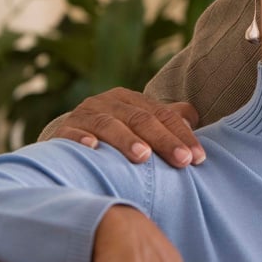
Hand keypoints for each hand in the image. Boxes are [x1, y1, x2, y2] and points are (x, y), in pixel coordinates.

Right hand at [51, 87, 204, 166]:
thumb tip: (194, 118)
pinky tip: (92, 147)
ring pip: (108, 124)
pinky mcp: (63, 131)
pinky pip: (71, 134)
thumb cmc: (116, 134)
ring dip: (126, 140)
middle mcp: (108, 102)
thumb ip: (168, 120)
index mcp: (131, 100)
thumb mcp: (142, 123)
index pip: (163, 114)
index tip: (198, 158)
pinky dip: (81, 139)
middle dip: (163, 140)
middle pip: (140, 119)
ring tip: (143, 156)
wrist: (68, 136)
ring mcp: (84, 115)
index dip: (182, 134)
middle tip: (182, 160)